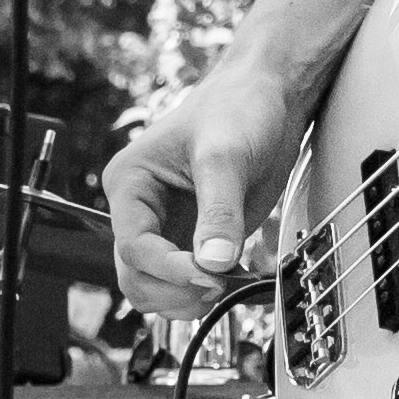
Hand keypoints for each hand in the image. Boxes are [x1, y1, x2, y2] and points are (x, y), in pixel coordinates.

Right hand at [105, 57, 315, 328]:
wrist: (268, 97)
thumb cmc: (238, 108)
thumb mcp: (226, 156)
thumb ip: (219, 211)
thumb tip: (214, 263)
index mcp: (130, 182)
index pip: (134, 245)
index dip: (170, 269)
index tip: (210, 275)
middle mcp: (138, 209)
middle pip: (134, 276)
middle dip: (172, 290)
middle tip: (217, 287)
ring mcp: (165, 227)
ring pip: (151, 287)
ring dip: (182, 300)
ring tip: (223, 287)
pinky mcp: (192, 238)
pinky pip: (181, 283)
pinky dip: (201, 293)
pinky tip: (230, 280)